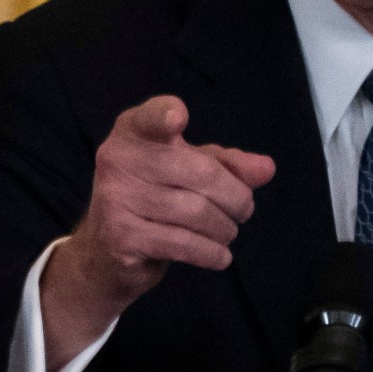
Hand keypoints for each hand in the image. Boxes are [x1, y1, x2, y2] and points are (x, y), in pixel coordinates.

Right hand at [42, 95, 274, 369]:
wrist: (105, 253)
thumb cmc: (155, 199)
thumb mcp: (190, 171)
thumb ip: (228, 164)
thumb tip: (267, 168)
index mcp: (132, 132)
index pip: (150, 118)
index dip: (164, 115)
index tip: (178, 118)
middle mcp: (117, 160)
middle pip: (200, 173)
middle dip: (236, 196)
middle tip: (244, 210)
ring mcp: (115, 199)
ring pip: (196, 212)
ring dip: (225, 228)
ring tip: (227, 232)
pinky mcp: (121, 237)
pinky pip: (184, 244)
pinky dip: (212, 253)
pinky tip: (220, 256)